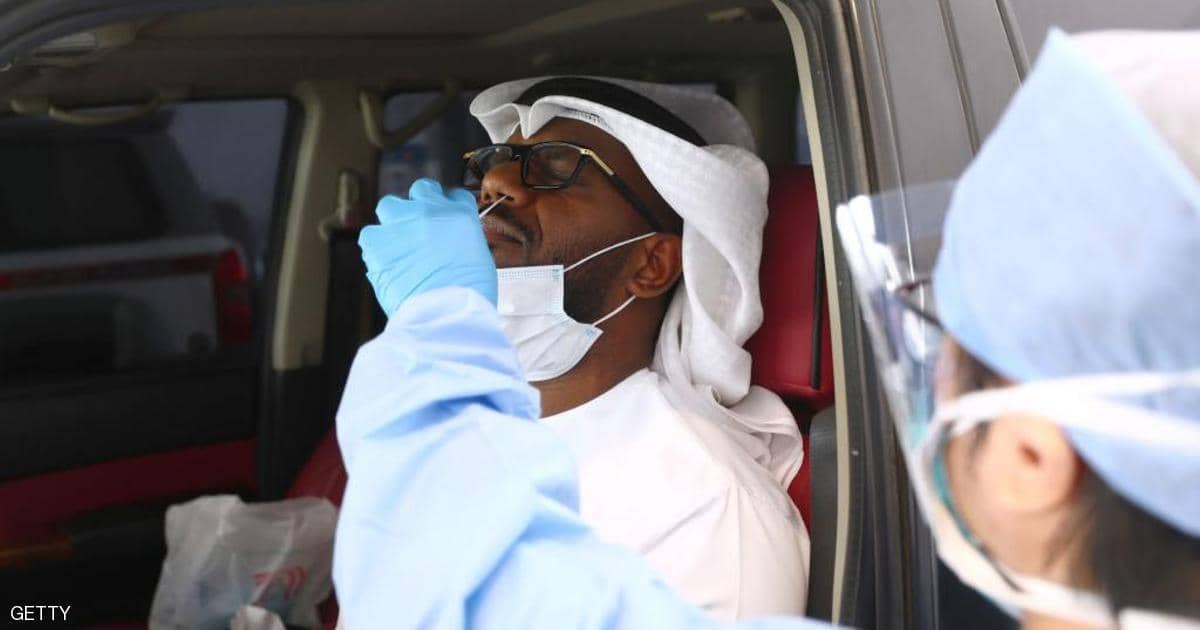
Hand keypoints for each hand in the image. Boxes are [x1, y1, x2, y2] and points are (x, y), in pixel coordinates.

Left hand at [359, 178, 496, 315]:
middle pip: (420, 191)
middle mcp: (428, 210)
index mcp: (460, 214)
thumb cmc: (467, 294)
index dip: (448, 207)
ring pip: (389, 207)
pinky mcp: (376, 242)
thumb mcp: (479, 258)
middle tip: (420, 229)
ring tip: (399, 247)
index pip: (454, 196)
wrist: (445, 313)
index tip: (444, 218)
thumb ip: (462, 240)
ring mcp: (400, 223)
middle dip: (420, 207)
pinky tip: (387, 264)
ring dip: (394, 222)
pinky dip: (376, 248)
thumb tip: (451, 243)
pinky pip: (371, 236)